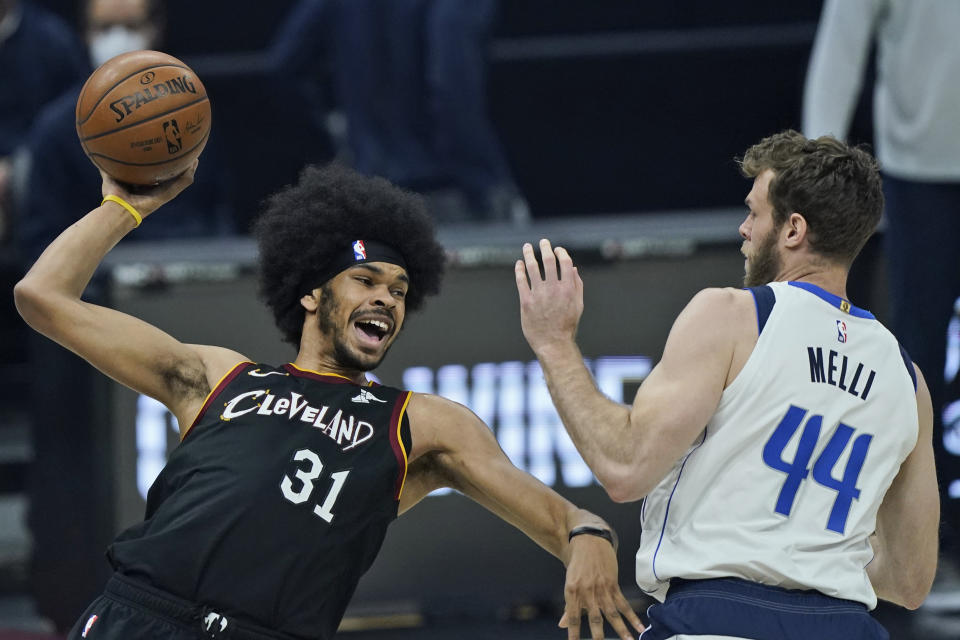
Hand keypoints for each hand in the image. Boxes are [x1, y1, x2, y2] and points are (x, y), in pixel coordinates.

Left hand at [99, 160, 197, 218]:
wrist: (119, 210)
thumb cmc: (112, 197)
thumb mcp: (109, 176)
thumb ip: (106, 164)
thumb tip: (96, 150)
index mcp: (144, 186)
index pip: (156, 175)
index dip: (162, 166)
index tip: (166, 155)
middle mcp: (156, 190)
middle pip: (171, 177)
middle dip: (179, 167)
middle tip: (186, 156)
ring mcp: (163, 193)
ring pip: (180, 180)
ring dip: (188, 169)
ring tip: (195, 158)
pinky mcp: (167, 196)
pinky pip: (181, 184)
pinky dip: (187, 174)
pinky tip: (193, 164)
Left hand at [515, 239, 583, 355]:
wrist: (553, 343)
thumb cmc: (567, 325)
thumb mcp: (578, 305)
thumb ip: (577, 285)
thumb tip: (573, 268)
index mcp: (568, 289)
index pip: (565, 262)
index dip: (561, 252)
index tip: (557, 249)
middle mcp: (553, 289)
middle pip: (549, 261)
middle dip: (546, 248)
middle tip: (543, 241)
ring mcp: (539, 295)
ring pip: (532, 268)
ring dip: (529, 254)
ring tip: (527, 247)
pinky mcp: (526, 301)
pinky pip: (521, 280)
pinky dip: (519, 270)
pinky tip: (519, 264)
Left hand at [560, 534, 644, 639]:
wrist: (589, 540)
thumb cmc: (578, 564)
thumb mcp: (570, 583)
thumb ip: (569, 607)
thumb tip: (562, 625)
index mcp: (572, 592)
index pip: (573, 617)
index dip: (573, 632)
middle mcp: (587, 591)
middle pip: (594, 617)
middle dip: (598, 635)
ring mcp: (601, 588)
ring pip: (612, 613)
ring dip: (621, 629)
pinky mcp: (613, 584)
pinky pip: (624, 603)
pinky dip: (632, 616)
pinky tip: (639, 627)